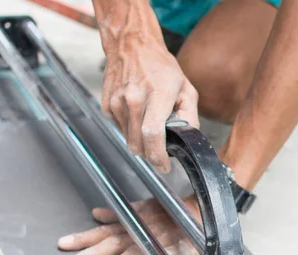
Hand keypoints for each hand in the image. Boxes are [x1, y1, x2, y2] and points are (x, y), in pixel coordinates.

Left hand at [57, 197, 200, 254]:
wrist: (197, 210)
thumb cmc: (168, 211)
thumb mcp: (141, 208)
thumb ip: (118, 214)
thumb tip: (96, 214)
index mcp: (131, 222)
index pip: (102, 231)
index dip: (83, 238)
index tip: (63, 245)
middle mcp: (139, 231)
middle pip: (113, 243)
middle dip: (93, 253)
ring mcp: (156, 241)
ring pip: (134, 253)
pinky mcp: (173, 250)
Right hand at [102, 38, 198, 172]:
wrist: (131, 45)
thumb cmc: (160, 66)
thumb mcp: (185, 88)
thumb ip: (190, 116)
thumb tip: (188, 139)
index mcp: (156, 94)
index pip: (153, 134)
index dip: (159, 157)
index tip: (164, 166)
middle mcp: (133, 99)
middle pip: (139, 145)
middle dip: (151, 154)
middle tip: (161, 149)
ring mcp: (117, 102)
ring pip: (129, 141)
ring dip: (140, 141)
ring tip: (149, 122)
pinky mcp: (107, 105)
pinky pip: (120, 130)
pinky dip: (130, 130)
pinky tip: (137, 115)